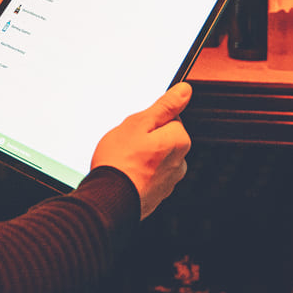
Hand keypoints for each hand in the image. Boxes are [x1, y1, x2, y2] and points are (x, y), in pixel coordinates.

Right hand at [91, 82, 191, 219]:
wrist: (108, 200)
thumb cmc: (121, 161)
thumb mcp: (139, 123)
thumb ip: (165, 106)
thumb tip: (185, 91)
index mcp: (179, 141)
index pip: (170, 119)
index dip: (149, 121)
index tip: (136, 128)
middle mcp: (179, 163)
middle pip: (163, 139)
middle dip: (146, 139)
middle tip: (126, 143)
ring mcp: (168, 182)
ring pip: (155, 158)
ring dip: (142, 157)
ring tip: (122, 160)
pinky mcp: (156, 195)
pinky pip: (148, 176)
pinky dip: (138, 173)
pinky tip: (123, 174)